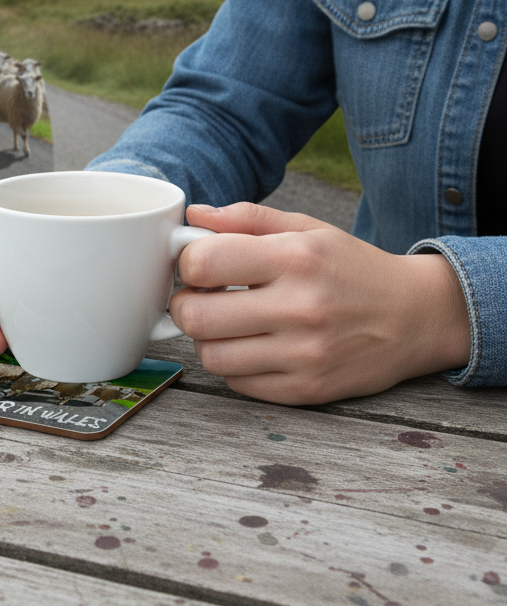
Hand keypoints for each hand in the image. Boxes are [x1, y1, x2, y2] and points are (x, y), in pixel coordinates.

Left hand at [170, 202, 470, 404]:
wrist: (419, 317)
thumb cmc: (353, 268)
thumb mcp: (307, 230)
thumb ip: (247, 219)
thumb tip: (193, 215)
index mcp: (296, 258)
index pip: (203, 263)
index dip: (188, 264)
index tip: (199, 266)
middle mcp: (300, 307)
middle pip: (195, 316)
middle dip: (185, 305)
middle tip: (200, 299)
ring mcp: (305, 354)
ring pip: (211, 356)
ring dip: (207, 340)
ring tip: (228, 325)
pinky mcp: (307, 390)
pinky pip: (237, 384)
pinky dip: (235, 367)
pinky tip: (253, 348)